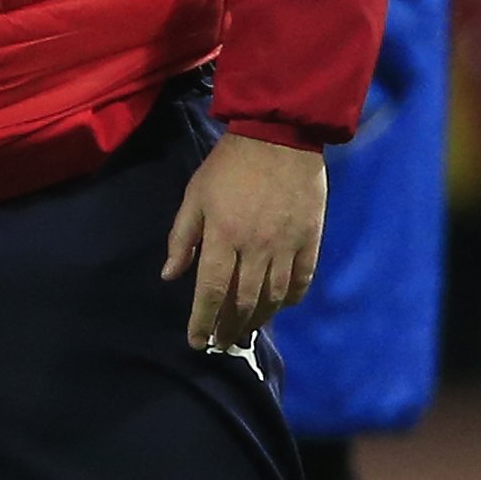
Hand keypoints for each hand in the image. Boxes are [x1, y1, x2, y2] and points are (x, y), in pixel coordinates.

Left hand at [161, 131, 326, 351]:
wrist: (279, 137)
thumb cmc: (228, 166)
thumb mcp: (194, 196)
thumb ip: (182, 237)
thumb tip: (170, 276)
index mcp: (223, 238)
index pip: (210, 291)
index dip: (202, 321)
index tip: (196, 342)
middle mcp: (255, 249)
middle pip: (243, 302)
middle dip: (230, 328)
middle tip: (222, 343)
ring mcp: (286, 246)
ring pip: (273, 297)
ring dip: (258, 320)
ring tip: (246, 333)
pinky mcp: (310, 239)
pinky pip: (302, 279)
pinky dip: (290, 298)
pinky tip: (280, 307)